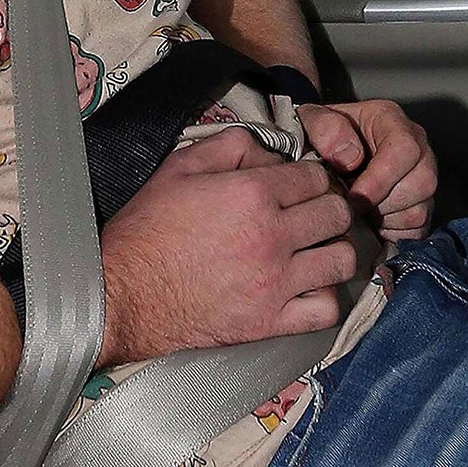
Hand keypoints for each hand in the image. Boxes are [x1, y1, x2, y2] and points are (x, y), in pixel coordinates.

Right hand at [100, 126, 356, 365]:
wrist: (125, 290)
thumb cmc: (147, 229)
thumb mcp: (177, 169)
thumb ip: (228, 146)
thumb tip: (267, 150)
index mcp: (252, 194)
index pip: (317, 177)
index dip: (312, 177)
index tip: (301, 186)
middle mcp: (273, 236)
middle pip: (338, 214)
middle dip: (328, 207)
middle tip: (310, 214)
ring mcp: (277, 282)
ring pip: (343, 259)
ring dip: (332, 250)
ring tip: (313, 250)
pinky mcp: (272, 320)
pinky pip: (328, 308)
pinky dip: (324, 296)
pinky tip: (305, 288)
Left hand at [296, 99, 435, 240]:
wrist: (320, 152)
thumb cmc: (318, 136)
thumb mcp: (308, 120)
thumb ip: (323, 127)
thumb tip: (348, 157)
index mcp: (389, 120)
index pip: (404, 149)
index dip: (379, 179)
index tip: (351, 195)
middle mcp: (416, 146)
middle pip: (422, 182)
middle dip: (381, 201)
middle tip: (350, 204)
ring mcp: (423, 176)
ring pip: (419, 209)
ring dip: (383, 217)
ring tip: (357, 208)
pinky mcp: (422, 204)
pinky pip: (417, 228)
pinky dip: (390, 230)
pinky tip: (368, 219)